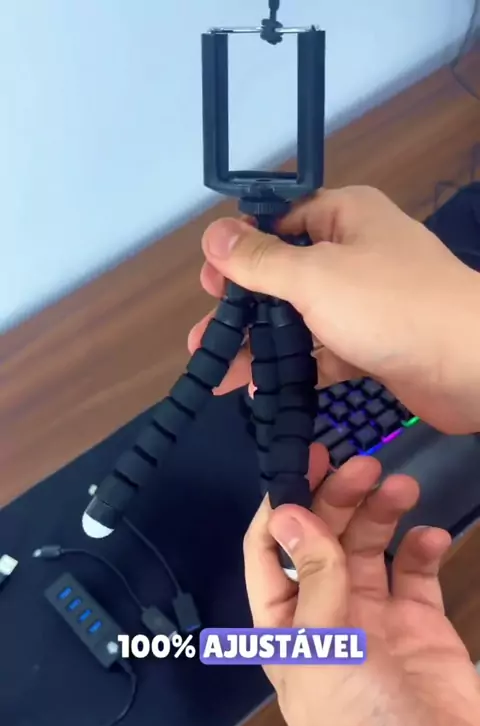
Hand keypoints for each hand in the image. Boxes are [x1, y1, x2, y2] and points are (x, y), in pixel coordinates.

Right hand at [189, 186, 479, 433]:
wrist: (470, 364)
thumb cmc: (390, 305)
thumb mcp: (314, 275)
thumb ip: (261, 259)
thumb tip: (212, 234)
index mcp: (344, 215)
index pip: (280, 221)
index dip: (240, 249)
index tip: (208, 282)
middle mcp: (354, 253)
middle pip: (285, 274)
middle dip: (242, 307)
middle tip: (204, 337)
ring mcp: (365, 302)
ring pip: (300, 319)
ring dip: (262, 345)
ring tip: (219, 372)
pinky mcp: (373, 344)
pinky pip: (323, 352)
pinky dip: (296, 369)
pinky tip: (260, 390)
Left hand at [244, 444, 479, 725]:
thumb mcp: (322, 648)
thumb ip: (314, 578)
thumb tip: (290, 513)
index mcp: (285, 622)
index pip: (270, 550)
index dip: (282, 504)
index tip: (301, 460)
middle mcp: (326, 614)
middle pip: (324, 539)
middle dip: (337, 498)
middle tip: (360, 463)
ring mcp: (376, 618)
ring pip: (371, 547)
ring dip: (380, 513)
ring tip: (399, 486)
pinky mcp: (422, 625)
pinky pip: (417, 572)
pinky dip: (423, 548)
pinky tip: (430, 537)